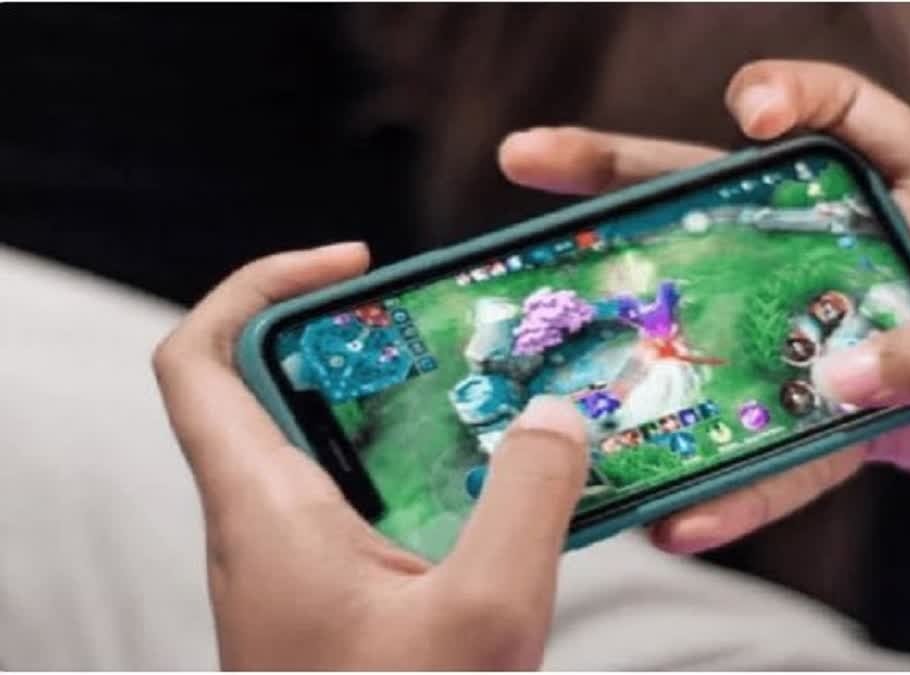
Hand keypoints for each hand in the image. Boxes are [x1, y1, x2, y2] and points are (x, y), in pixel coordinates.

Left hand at [152, 243, 587, 668]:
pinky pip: (360, 508)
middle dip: (355, 342)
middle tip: (442, 331)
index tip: (352, 263)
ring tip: (483, 395)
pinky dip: (415, 477)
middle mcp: (260, 530)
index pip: (199, 358)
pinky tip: (490, 492)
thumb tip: (556, 415)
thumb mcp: (487, 615)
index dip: (259, 284)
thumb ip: (530, 497)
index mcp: (261, 511)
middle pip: (270, 389)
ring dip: (395, 413)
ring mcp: (293, 571)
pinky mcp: (331, 604)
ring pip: (324, 451)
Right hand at [497, 60, 909, 553]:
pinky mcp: (832, 417)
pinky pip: (777, 454)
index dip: (787, 98)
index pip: (835, 114)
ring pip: (715, 326)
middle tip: (530, 158)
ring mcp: (818, 331)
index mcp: (896, 193)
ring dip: (637, 351)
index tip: (752, 115)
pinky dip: (740, 494)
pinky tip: (685, 519)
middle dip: (621, 180)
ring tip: (556, 356)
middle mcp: (834, 251)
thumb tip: (848, 378)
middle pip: (715, 202)